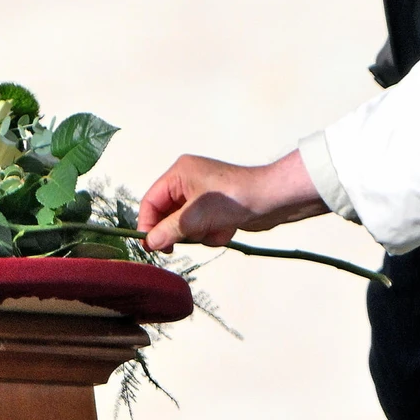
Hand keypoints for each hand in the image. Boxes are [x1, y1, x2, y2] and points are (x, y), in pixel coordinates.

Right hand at [139, 150, 328, 250]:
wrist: (272, 200)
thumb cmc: (235, 198)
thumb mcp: (196, 216)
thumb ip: (169, 230)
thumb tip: (150, 243)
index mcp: (179, 173)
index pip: (151, 201)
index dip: (147, 225)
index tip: (149, 246)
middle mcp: (188, 181)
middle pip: (167, 215)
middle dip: (181, 230)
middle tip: (186, 240)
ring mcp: (203, 196)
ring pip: (185, 226)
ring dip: (200, 233)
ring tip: (216, 227)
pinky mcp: (216, 209)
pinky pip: (202, 228)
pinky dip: (213, 233)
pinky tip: (228, 228)